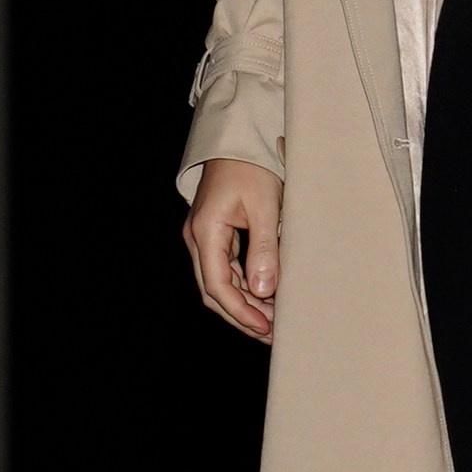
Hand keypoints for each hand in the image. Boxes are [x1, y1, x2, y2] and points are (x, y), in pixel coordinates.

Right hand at [183, 158, 283, 342]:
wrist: (240, 137)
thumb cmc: (253, 165)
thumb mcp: (265, 204)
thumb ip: (263, 248)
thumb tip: (264, 291)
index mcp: (205, 231)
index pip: (217, 286)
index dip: (240, 312)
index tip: (264, 328)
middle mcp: (198, 237)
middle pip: (214, 290)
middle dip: (242, 315)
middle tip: (272, 333)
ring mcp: (204, 235)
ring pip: (219, 282)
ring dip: (244, 302)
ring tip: (272, 321)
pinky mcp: (215, 232)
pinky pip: (224, 268)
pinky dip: (244, 285)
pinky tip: (265, 296)